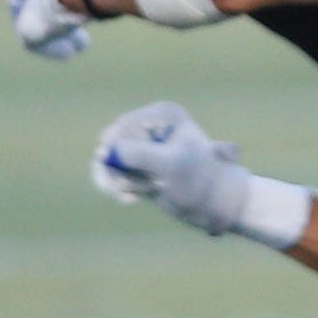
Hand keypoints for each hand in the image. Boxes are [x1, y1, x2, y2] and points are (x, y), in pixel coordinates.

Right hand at [91, 102, 252, 236]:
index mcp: (163, 114)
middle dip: (118, 170)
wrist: (212, 203)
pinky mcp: (135, 166)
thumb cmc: (199, 179)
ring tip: (140, 193)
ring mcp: (140, 146)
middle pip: (110, 144)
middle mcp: (149, 125)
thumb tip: (105, 150)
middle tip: (141, 186)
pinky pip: (109, 174)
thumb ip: (140, 154)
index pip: (123, 127)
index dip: (121, 152)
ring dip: (117, 181)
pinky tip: (131, 199)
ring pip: (106, 161)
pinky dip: (115, 187)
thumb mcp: (171, 165)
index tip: (141, 169)